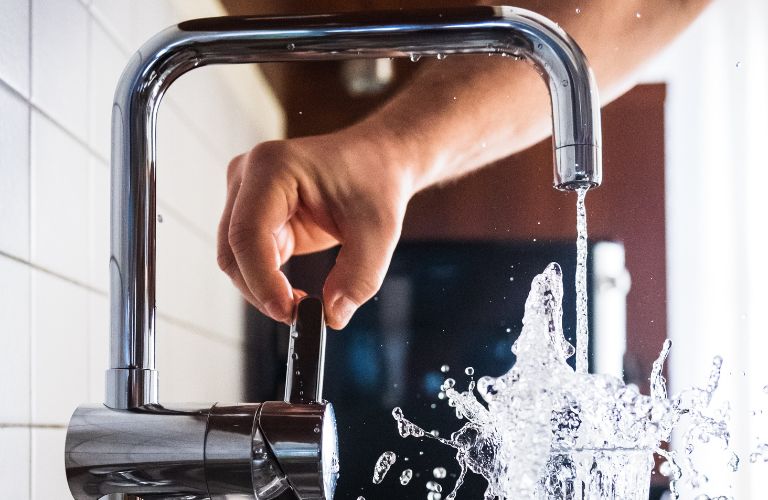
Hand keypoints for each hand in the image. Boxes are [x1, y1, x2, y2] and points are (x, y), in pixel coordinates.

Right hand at [217, 125, 416, 328]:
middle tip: (299, 316)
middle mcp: (248, 176)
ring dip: (263, 289)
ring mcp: (245, 195)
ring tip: (303, 304)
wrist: (377, 161)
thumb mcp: (379, 231)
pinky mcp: (253, 215)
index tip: (289, 311)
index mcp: (273, 167)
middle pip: (233, 249)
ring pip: (235, 259)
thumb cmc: (376, 181)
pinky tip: (296, 293)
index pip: (248, 232)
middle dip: (261, 290)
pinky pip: (249, 259)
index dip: (261, 279)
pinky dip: (268, 282)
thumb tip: (332, 315)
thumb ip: (359, 276)